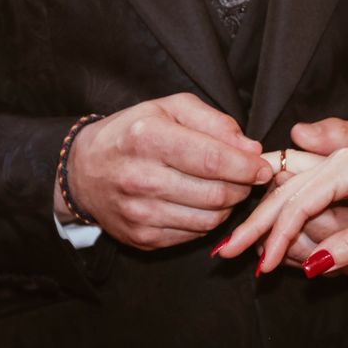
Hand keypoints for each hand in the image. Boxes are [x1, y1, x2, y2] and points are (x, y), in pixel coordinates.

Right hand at [53, 93, 271, 249]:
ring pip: (210, 219)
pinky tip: (202, 204)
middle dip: (242, 187)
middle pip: (216, 193)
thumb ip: (213, 122)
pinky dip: (208, 221)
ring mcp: (139, 213)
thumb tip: (251, 148)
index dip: (246, 167)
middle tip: (246, 179)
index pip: (212, 159)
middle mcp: (140, 177)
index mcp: (147, 137)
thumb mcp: (169, 109)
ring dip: (228, 206)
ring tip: (225, 189)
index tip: (262, 168)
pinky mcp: (142, 238)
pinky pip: (195, 235)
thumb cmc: (134, 134)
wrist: (84, 172)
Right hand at [219, 147, 347, 276]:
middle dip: (255, 227)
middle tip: (226, 253)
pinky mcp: (337, 188)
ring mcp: (333, 174)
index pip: (297, 202)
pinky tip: (318, 252)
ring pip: (292, 204)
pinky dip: (306, 232)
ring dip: (294, 237)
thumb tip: (310, 268)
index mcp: (344, 166)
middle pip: (281, 196)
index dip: (278, 236)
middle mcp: (332, 165)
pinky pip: (309, 209)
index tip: (263, 265)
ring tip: (310, 262)